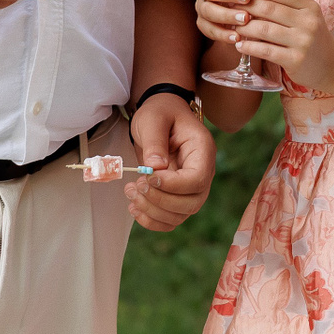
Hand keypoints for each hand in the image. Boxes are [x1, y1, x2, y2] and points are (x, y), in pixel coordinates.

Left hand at [125, 92, 215, 230]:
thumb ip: (155, 141)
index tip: (149, 177)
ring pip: (180, 215)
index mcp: (202, 150)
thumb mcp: (153, 118)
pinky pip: (170, 219)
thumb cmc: (160, 113)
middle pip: (192, 202)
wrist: (160, 116)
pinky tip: (135, 207)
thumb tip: (155, 167)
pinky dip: (152, 220)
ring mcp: (191, 187)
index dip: (173, 185)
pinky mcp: (178, 196)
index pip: (197, 179)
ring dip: (152, 211)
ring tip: (131, 192)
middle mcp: (202, 172)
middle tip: (136, 185)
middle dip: (160, 200)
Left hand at [201, 0, 333, 92]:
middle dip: (245, 7)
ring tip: (232, 27)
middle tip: (228, 8)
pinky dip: (249, 47)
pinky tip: (239, 45)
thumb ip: (285, 5)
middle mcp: (307, 21)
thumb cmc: (313, 38)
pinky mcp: (295, 60)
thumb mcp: (306, 16)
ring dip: (243, 28)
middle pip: (268, 9)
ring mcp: (302, 41)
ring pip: (264, 29)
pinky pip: (266, 50)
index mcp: (308, 6)